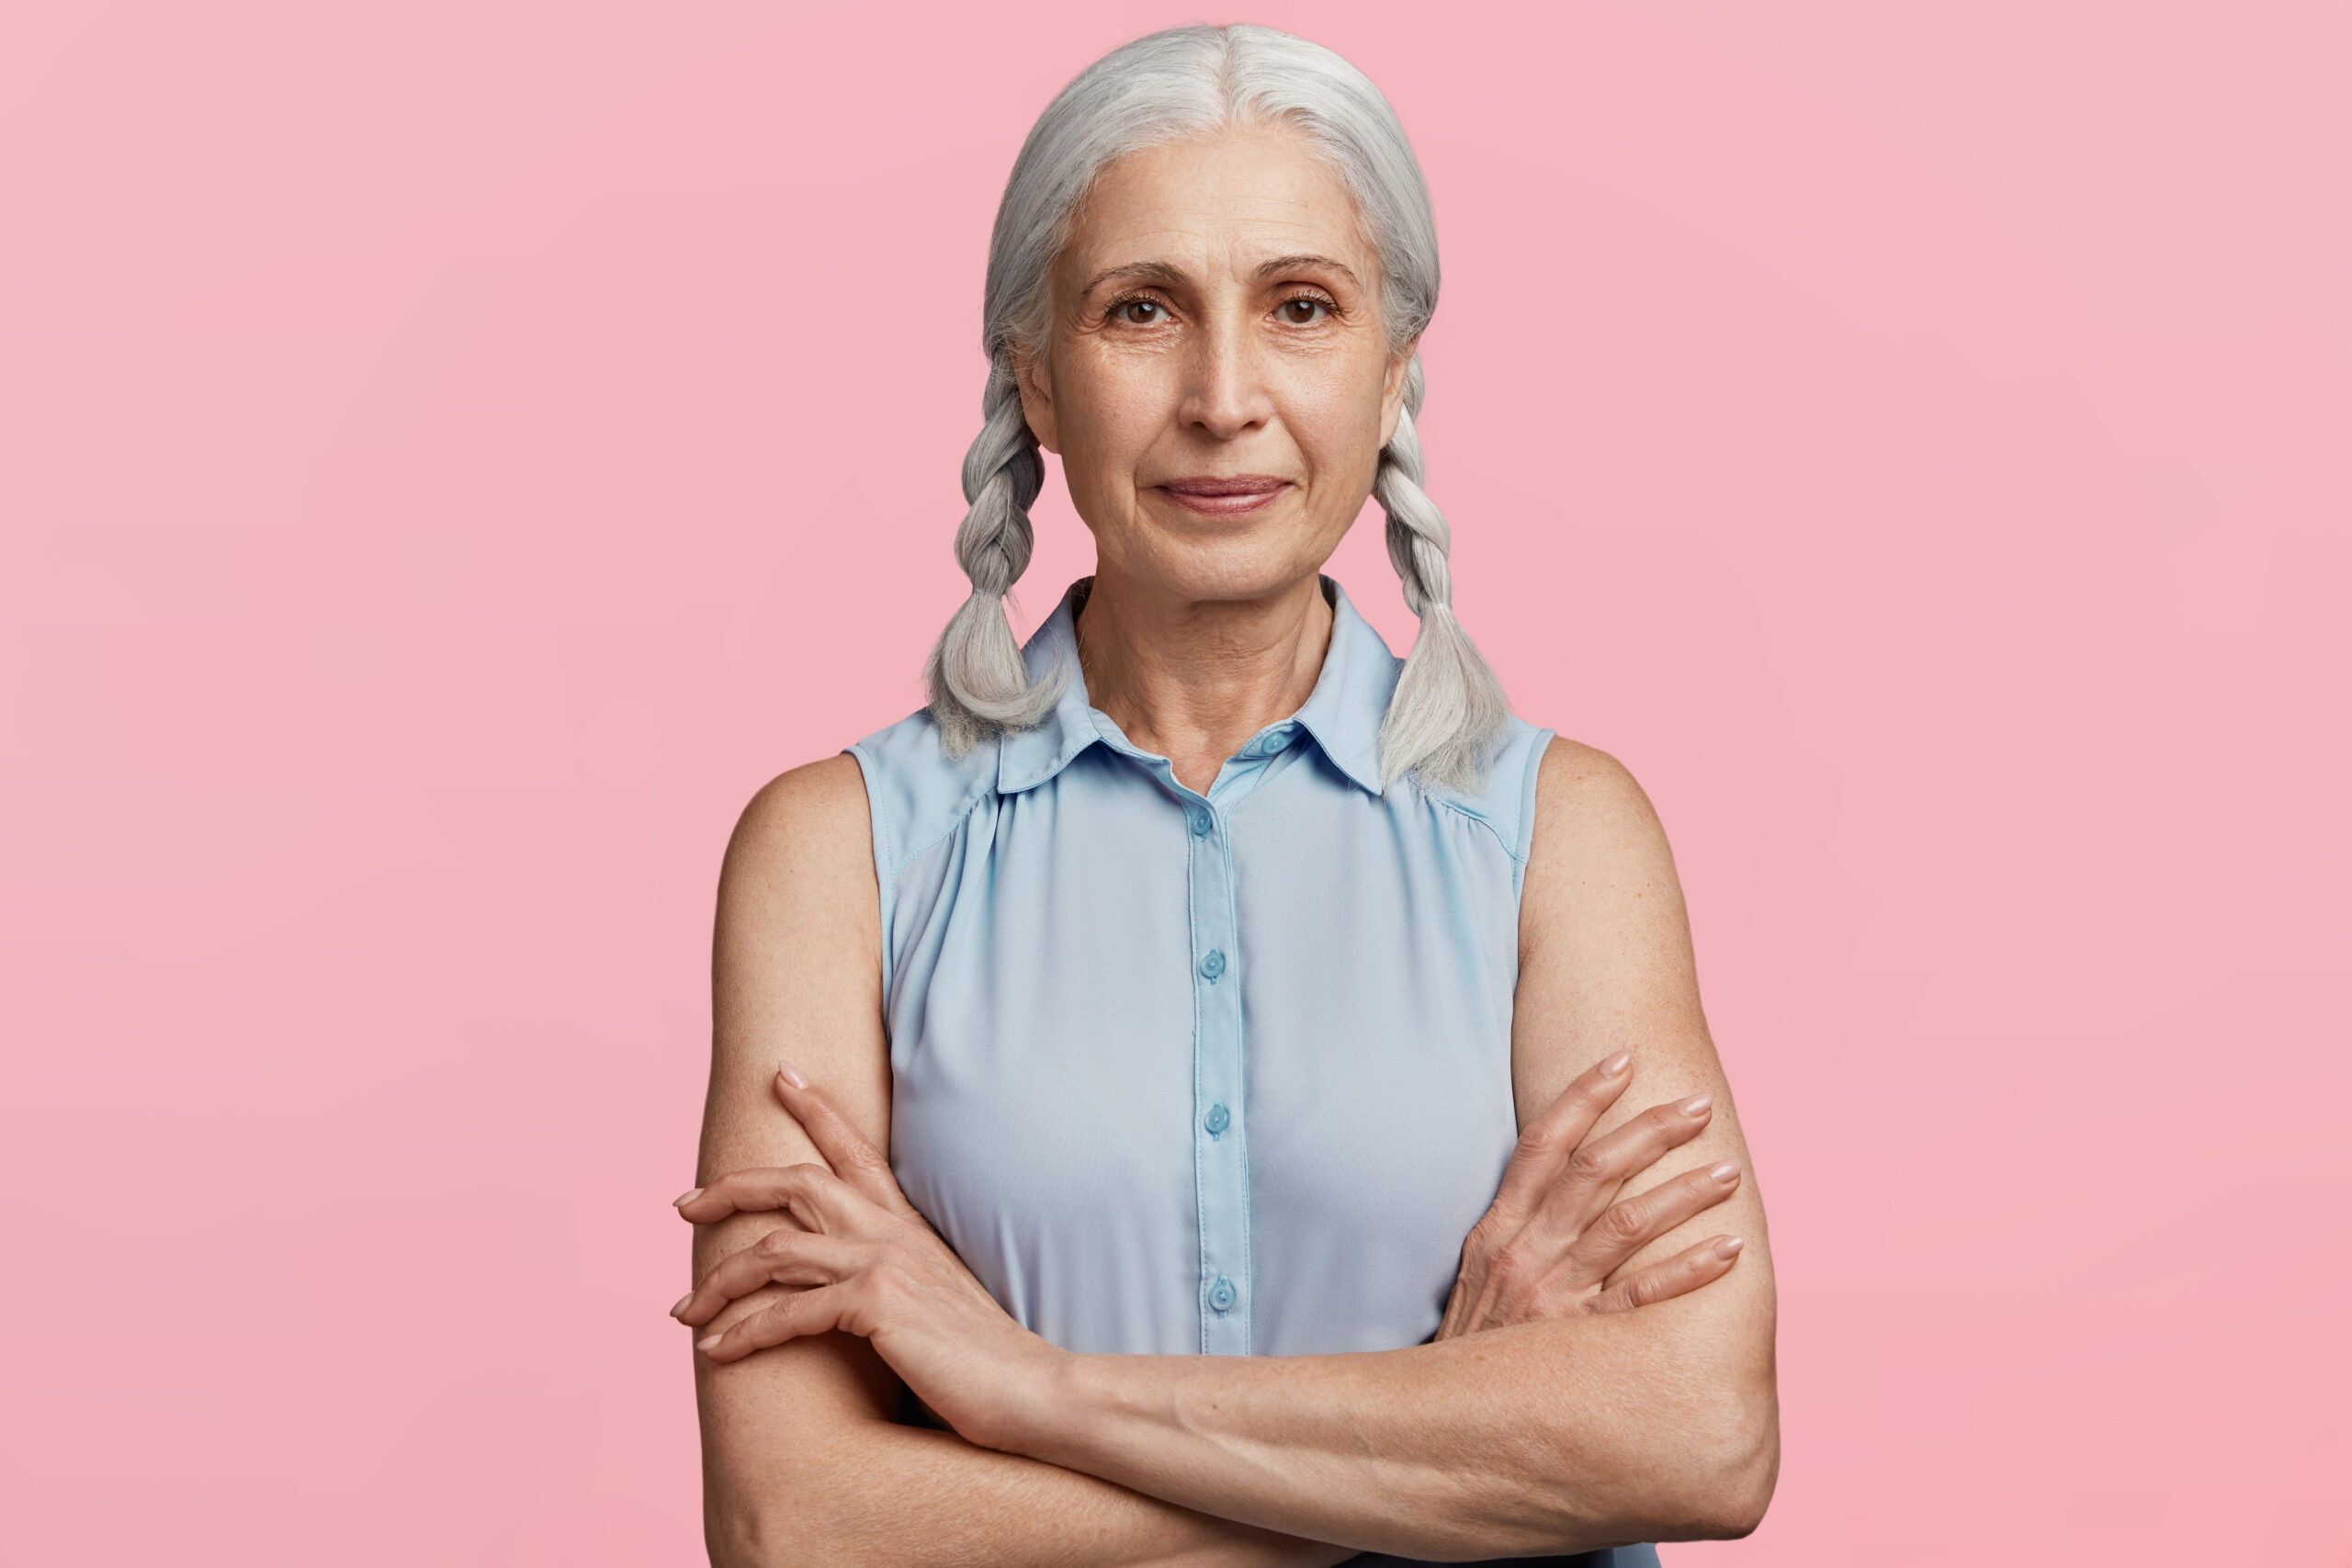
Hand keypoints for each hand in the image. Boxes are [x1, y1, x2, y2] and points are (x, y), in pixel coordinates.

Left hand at [671, 1063, 1059, 1450]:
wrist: (1034, 1388)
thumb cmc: (985, 1356)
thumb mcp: (936, 1296)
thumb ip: (895, 1276)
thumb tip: (854, 1287)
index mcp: (908, 1224)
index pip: (855, 1149)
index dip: (815, 1107)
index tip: (780, 1075)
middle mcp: (891, 1231)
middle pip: (796, 1183)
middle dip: (731, 1189)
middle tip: (684, 1204)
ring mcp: (884, 1262)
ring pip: (773, 1251)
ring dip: (718, 1281)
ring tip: (683, 1310)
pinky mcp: (877, 1305)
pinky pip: (788, 1313)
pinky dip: (744, 1332)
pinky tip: (717, 1351)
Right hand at [1437, 1051, 1744, 1338]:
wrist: (1445, 1418)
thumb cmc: (1474, 1343)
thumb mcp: (1478, 1273)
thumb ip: (1517, 1228)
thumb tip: (1565, 1181)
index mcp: (1499, 1228)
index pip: (1542, 1144)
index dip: (1583, 1096)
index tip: (1623, 1058)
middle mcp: (1526, 1252)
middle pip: (1594, 1171)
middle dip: (1650, 1130)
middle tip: (1699, 1105)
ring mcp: (1554, 1295)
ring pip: (1627, 1225)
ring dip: (1684, 1192)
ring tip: (1728, 1172)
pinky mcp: (1580, 1341)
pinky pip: (1645, 1297)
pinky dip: (1690, 1270)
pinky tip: (1730, 1250)